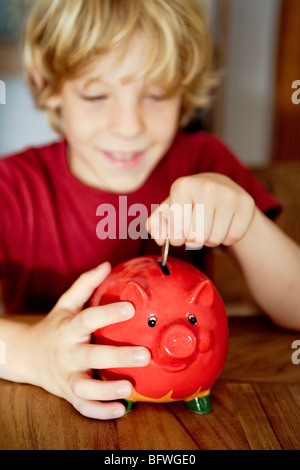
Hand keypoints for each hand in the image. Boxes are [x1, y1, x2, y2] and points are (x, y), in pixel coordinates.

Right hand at [26, 263, 150, 419]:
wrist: (27, 355)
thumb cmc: (55, 326)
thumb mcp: (65, 304)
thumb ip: (85, 284)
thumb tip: (107, 265)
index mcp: (69, 328)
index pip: (88, 319)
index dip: (108, 314)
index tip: (131, 308)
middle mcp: (67, 353)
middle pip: (91, 356)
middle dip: (117, 356)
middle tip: (144, 355)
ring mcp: (67, 375)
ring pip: (85, 387)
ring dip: (106, 389)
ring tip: (129, 387)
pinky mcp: (68, 393)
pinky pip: (83, 406)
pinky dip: (100, 411)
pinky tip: (121, 410)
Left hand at [147, 173, 255, 248]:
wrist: (220, 186)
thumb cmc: (190, 201)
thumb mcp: (169, 209)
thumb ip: (157, 224)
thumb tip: (159, 239)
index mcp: (183, 186)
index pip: (177, 229)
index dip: (176, 238)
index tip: (179, 232)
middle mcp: (207, 187)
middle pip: (196, 236)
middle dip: (193, 240)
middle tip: (195, 230)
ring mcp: (229, 195)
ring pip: (214, 239)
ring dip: (209, 240)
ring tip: (208, 227)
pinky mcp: (246, 204)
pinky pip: (233, 237)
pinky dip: (226, 239)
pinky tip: (223, 225)